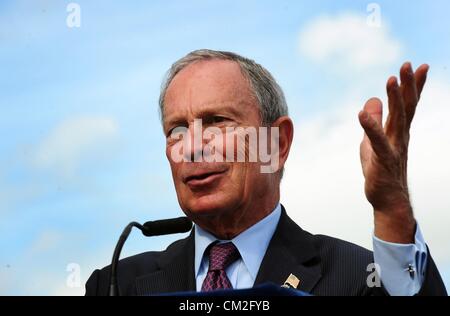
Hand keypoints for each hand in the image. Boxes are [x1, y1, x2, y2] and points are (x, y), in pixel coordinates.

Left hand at [358, 62, 428, 242]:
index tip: (420, 66)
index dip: (414, 86)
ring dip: (394, 99)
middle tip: (409, 64)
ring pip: (396, 120)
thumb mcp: (372, 141)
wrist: (387, 199)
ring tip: (392, 79)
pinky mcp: (382, 160)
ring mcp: (393, 148)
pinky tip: (361, 114)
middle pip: (406, 107)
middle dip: (408, 85)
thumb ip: (374, 121)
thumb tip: (371, 100)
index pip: (408, 105)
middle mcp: (400, 137)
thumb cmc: (380, 170)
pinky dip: (370, 127)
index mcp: (398, 131)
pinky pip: (377, 141)